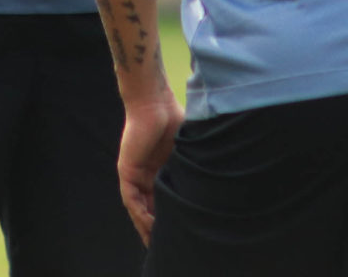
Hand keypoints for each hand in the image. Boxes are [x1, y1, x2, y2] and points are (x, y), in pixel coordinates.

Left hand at [116, 91, 182, 244]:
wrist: (154, 102)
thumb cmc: (173, 118)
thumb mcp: (188, 147)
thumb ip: (195, 160)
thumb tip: (220, 170)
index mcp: (161, 169)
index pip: (164, 198)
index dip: (171, 214)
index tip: (182, 229)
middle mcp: (146, 175)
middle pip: (150, 207)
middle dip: (157, 226)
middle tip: (168, 243)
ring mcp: (136, 174)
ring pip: (139, 207)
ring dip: (146, 225)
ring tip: (156, 242)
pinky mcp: (127, 171)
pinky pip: (131, 199)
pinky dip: (140, 213)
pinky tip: (150, 225)